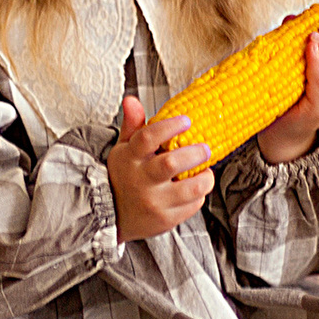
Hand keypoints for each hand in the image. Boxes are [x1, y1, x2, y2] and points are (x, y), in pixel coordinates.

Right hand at [108, 94, 213, 242]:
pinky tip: (194, 188)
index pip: (148, 138)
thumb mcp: (124, 149)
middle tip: (205, 148)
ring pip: (191, 188)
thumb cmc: (124, 176)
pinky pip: (193, 205)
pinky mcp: (166, 219)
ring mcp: (154, 202)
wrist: (113, 215)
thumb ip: (132, 125)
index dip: (169, 127)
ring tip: (205, 171)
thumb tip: (132, 99)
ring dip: (205, 177)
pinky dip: (199, 195)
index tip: (186, 120)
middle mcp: (141, 180)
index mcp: (130, 158)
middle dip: (195, 153)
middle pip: (172, 163)